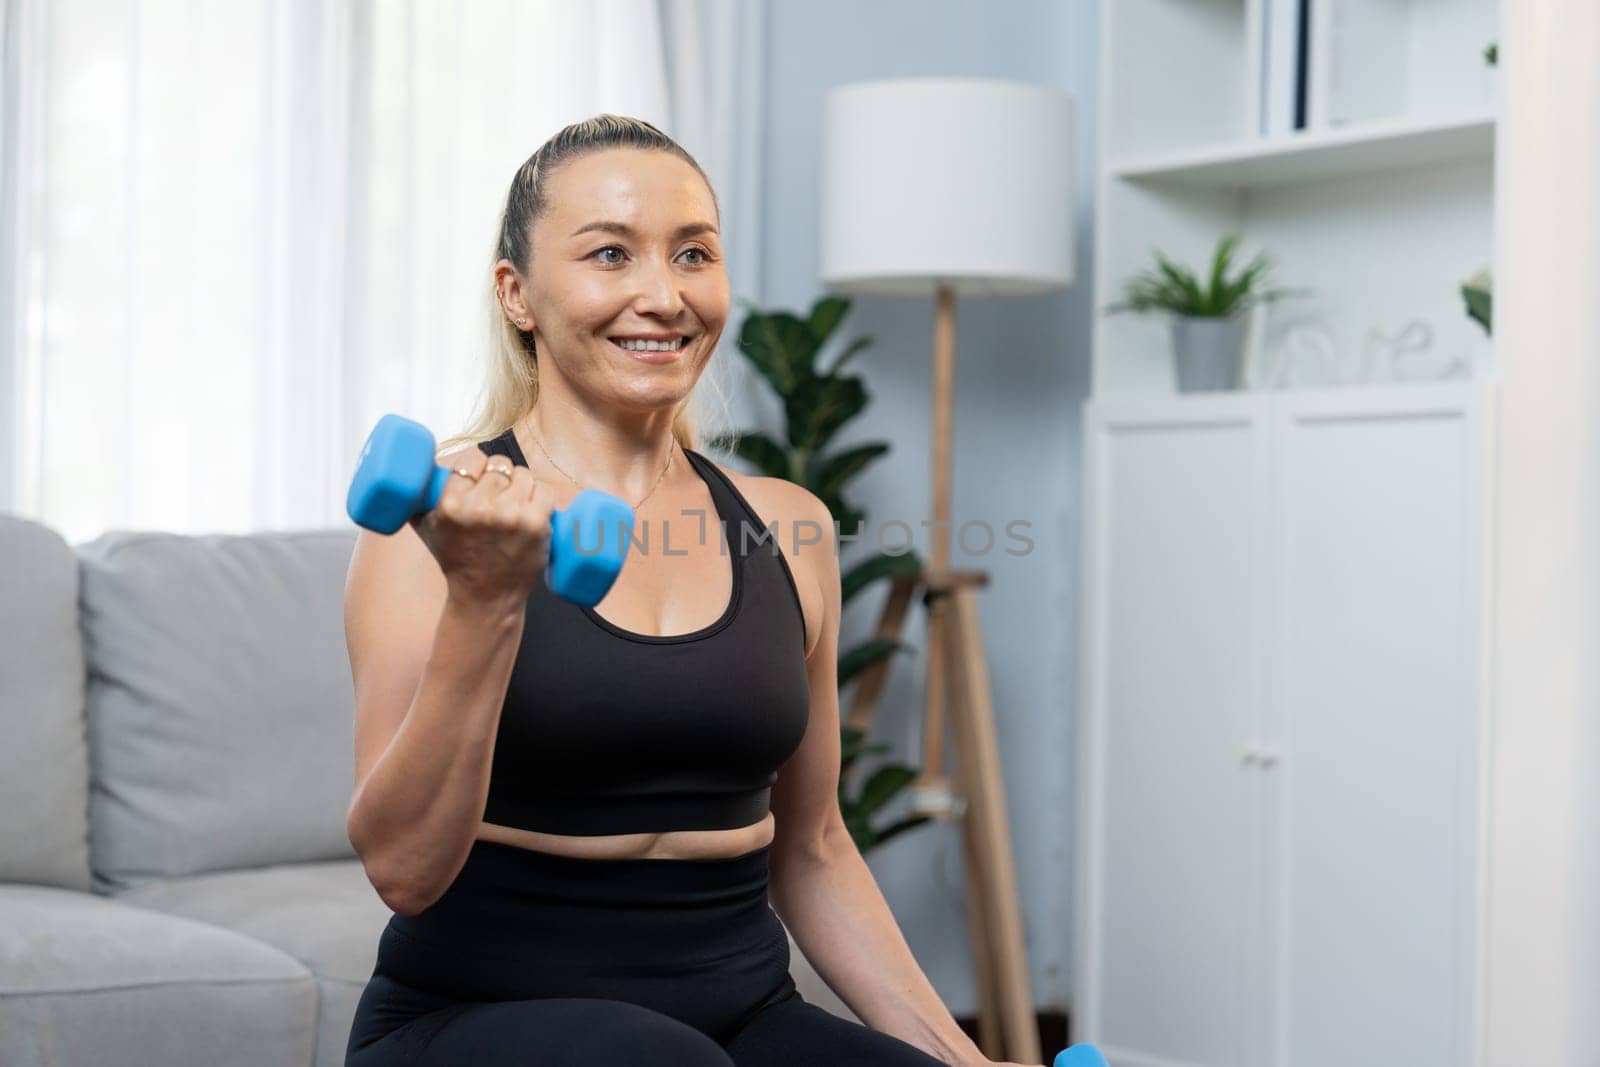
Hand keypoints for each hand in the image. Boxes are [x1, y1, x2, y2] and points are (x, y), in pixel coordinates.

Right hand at [409, 448, 555, 608]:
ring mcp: (512, 516)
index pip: (472, 458)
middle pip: (500, 465)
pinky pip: (545, 490)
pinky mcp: (537, 524)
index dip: (478, 465)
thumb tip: (418, 467)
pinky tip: (532, 507)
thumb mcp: (426, 527)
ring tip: (514, 503)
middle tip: (498, 494)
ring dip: (521, 484)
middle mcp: (481, 508)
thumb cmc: (456, 560)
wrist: (486, 596)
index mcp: (451, 506)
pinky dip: (540, 496)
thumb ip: (417, 496)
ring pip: (524, 474)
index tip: (479, 476)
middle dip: (500, 476)